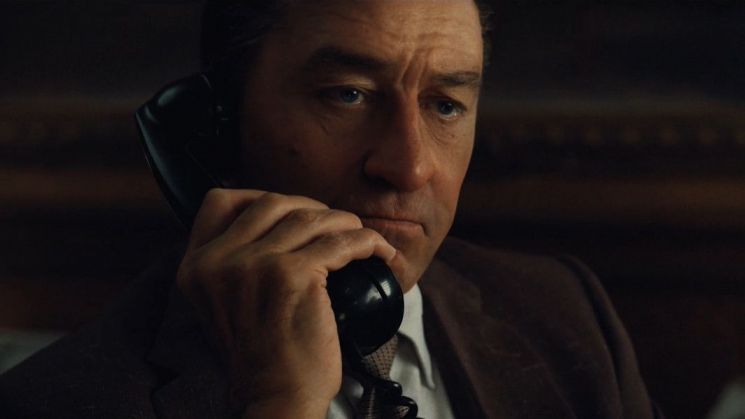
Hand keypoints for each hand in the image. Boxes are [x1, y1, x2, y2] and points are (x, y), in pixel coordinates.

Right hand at [176, 188, 396, 417]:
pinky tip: (378, 252)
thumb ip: (234, 263)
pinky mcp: (293, 275)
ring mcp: (255, 264)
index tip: (288, 211)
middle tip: (332, 227)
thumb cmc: (262, 356)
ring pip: (311, 217)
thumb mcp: (225, 304)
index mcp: (197, 266)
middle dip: (309, 208)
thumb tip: (276, 224)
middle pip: (272, 202)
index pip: (220, 201)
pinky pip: (341, 242)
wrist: (276, 398)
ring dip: (344, 222)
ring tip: (360, 237)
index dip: (258, 197)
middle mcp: (219, 261)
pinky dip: (367, 241)